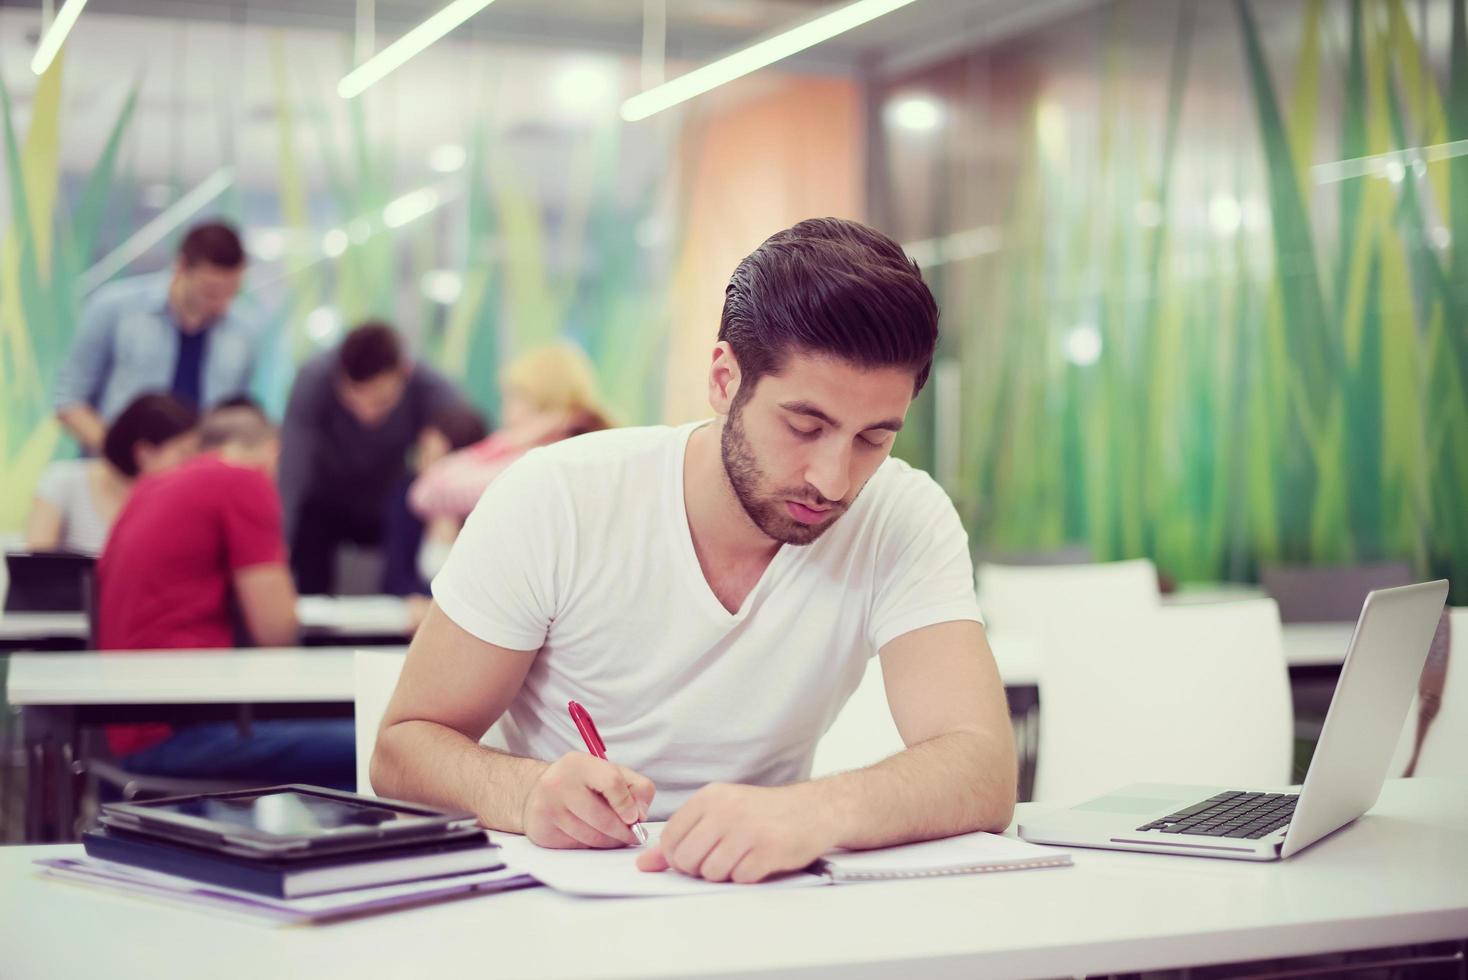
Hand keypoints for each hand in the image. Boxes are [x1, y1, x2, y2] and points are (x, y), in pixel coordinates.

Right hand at [522, 751, 654, 848]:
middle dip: (624, 831)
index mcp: (578, 763)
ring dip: (611, 841)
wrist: (537, 792)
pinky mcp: (543, 831)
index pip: (611, 783)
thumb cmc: (582, 783)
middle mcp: (558, 784)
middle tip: (634, 835)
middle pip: (603, 818)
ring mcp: (547, 809)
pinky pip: (578, 846)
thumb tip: (641, 814)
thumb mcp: (610, 772)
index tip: (635, 817)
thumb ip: (636, 787)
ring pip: (591, 837)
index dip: (628, 804)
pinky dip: (593, 846)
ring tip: (618, 837)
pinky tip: (595, 837)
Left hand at [635, 782, 836, 882]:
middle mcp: (727, 810)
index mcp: (710, 797)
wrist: (811, 810)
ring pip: (711, 872)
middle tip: (718, 858)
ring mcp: (748, 830)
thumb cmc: (761, 812)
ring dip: (723, 873)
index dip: (676, 857)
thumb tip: (644, 864)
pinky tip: (757, 860)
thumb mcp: (719, 813)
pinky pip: (739, 878)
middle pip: (687, 859)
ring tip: (740, 857)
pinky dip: (745, 875)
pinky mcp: (768, 851)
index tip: (692, 856)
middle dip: (698, 868)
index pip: (670, 838)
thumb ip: (682, 836)